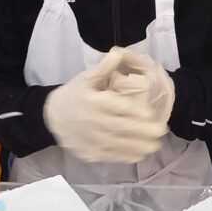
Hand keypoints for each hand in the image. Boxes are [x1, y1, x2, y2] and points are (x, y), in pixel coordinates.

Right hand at [43, 50, 166, 162]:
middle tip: (161, 131)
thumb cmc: (73, 95)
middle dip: (144, 131)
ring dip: (139, 146)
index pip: (118, 108)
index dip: (135, 112)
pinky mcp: (89, 153)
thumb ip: (104, 67)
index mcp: (94, 102)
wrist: (50, 117)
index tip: (151, 115)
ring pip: (119, 145)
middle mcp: (94, 122)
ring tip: (155, 146)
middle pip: (122, 128)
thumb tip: (119, 54)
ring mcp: (91, 140)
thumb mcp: (86, 78)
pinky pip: (110, 156)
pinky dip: (125, 156)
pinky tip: (139, 155)